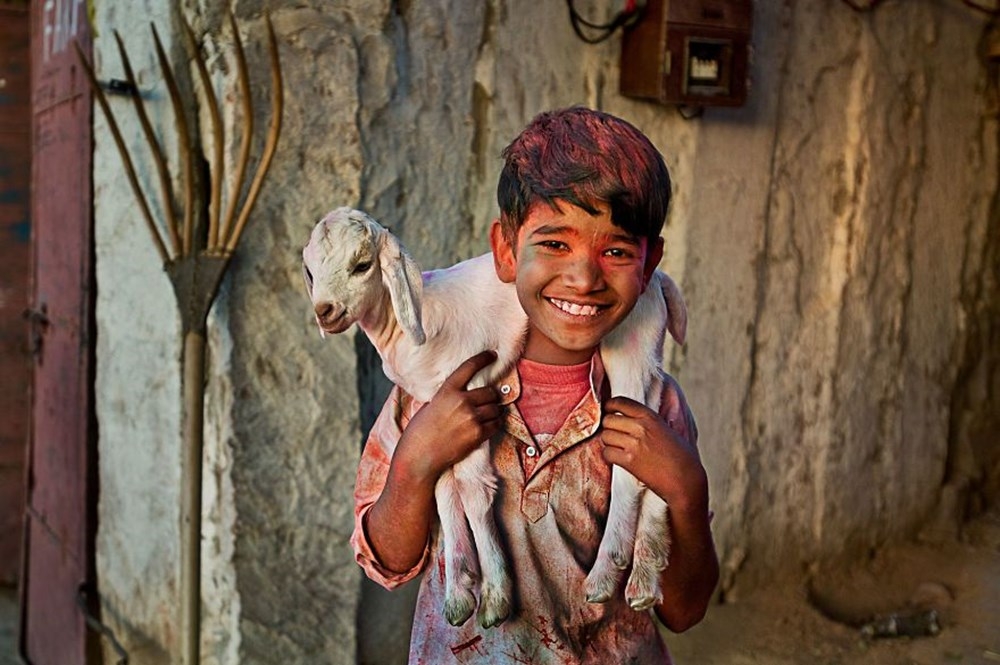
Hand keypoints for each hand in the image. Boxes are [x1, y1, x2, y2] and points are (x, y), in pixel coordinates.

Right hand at [395, 350, 502, 483]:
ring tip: (487, 416)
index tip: (493, 355)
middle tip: (488, 401)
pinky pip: (496, 424)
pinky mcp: (477, 434)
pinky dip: (494, 424)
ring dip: (494, 412)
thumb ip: (447, 397)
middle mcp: (461, 401)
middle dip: (492, 396)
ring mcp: (471, 418)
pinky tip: (487, 427)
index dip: (483, 359)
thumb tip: (460, 394)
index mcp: (447, 391)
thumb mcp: (430, 405)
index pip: (469, 367)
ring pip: (496, 409)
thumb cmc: (419, 432)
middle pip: (490, 392)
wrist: (419, 457)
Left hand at [599, 396, 706, 515]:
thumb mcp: (669, 429)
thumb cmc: (683, 457)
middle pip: (608, 420)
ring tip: (618, 448)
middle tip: (615, 435)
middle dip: (609, 428)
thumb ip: (650, 421)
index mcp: (651, 417)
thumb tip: (634, 417)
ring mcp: (634, 444)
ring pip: (605, 436)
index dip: (610, 406)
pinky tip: (618, 459)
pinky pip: (607, 453)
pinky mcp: (629, 461)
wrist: (686, 481)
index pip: (621, 402)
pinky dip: (609, 456)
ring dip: (608, 443)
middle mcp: (641, 427)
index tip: (609, 411)